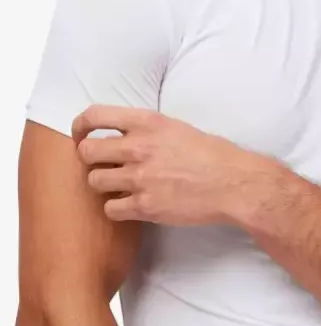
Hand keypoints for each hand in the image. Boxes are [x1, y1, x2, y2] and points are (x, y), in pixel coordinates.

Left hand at [72, 105, 280, 225]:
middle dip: (90, 160)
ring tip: (119, 187)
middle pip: (87, 152)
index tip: (80, 135)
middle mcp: (139, 148)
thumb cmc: (213, 156)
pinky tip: (130, 206)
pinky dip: (116, 209)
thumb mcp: (178, 128)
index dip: (80, 126)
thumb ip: (148, 129)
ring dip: (103, 185)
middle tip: (101, 166)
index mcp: (147, 122)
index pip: (95, 116)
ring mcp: (140, 178)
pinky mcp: (146, 206)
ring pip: (95, 181)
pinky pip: (111, 209)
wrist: (234, 184)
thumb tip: (124, 135)